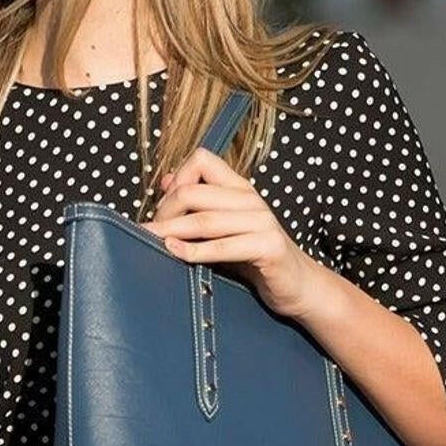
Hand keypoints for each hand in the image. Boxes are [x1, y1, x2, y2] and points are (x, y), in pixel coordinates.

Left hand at [144, 145, 322, 320]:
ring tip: (149, 240)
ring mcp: (262, 222)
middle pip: (193, 192)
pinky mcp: (268, 247)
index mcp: (239, 189)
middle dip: (164, 212)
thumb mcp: (223, 228)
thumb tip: (166, 180)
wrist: (297, 285)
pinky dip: (194, 251)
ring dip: (170, 231)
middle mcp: (251, 200)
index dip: (175, 180)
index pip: (201, 160)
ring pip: (204, 220)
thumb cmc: (255, 258)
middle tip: (148, 232)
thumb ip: (199, 205)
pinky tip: (174, 252)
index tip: (162, 207)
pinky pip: (223, 247)